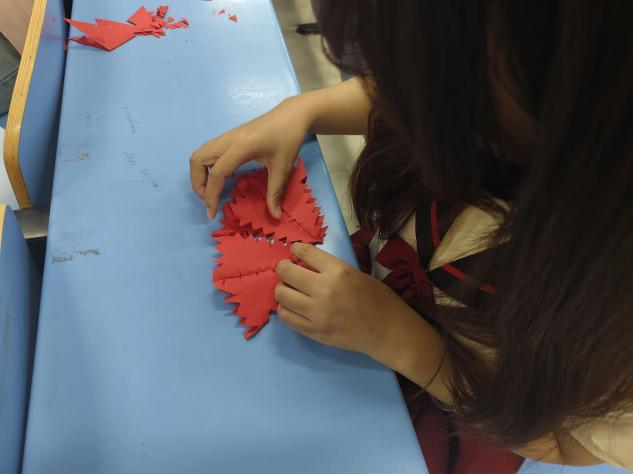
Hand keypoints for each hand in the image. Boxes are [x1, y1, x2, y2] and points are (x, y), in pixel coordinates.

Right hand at [190, 97, 312, 218]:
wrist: (292, 114)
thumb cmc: (289, 138)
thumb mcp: (283, 167)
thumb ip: (275, 192)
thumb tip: (275, 216)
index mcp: (241, 146)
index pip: (217, 173)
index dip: (211, 195)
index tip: (211, 212)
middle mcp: (228, 139)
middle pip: (197, 160)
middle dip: (197, 183)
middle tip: (209, 200)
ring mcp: (227, 136)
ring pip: (200, 154)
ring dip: (199, 173)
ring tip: (211, 190)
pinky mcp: (230, 136)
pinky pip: (209, 150)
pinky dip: (207, 165)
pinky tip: (224, 176)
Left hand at [274, 243, 421, 359]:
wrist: (387, 331)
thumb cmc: (376, 298)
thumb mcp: (355, 273)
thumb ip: (329, 269)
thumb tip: (303, 263)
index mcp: (338, 271)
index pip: (306, 253)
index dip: (296, 249)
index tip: (294, 250)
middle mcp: (324, 289)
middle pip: (286, 272)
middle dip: (283, 268)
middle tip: (287, 271)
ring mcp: (317, 313)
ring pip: (282, 295)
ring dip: (282, 289)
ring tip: (290, 290)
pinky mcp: (313, 331)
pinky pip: (286, 317)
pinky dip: (285, 309)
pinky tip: (292, 306)